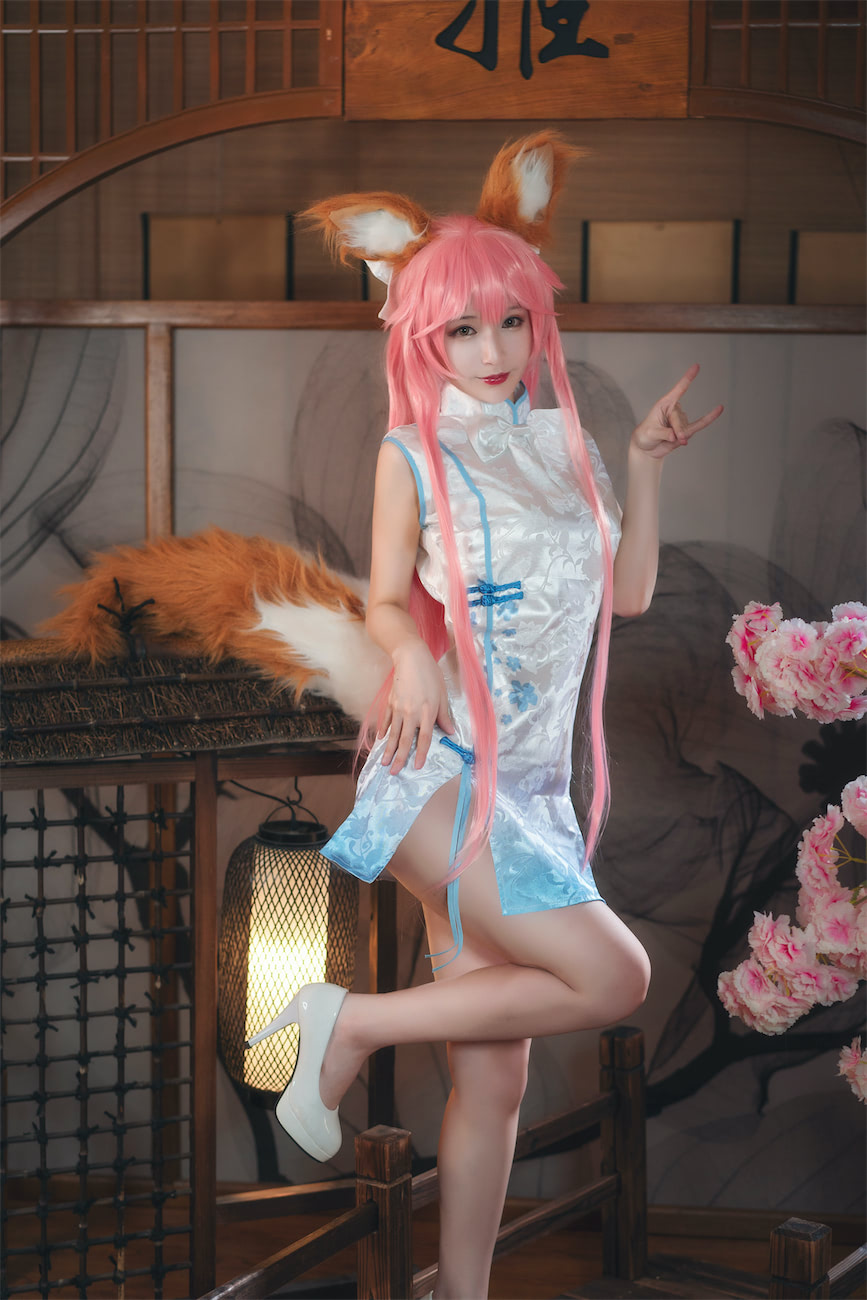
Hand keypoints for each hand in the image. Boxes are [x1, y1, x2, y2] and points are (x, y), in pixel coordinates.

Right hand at [379, 639, 453, 773]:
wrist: (411, 658)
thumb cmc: (430, 675)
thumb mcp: (442, 695)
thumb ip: (444, 715)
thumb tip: (449, 732)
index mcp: (427, 712)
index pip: (424, 738)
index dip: (420, 754)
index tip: (417, 767)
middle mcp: (411, 713)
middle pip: (405, 740)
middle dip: (399, 758)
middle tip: (393, 772)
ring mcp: (398, 709)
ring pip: (393, 733)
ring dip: (388, 750)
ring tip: (383, 762)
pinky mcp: (390, 703)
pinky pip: (387, 721)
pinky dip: (383, 731)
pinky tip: (380, 740)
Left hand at [631, 363, 723, 460]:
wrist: (648, 448)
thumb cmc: (645, 436)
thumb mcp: (650, 434)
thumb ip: (664, 433)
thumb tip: (678, 436)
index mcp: (664, 404)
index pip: (678, 390)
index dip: (687, 378)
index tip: (696, 366)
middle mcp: (674, 409)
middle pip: (680, 419)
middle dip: (676, 431)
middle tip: (670, 438)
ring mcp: (681, 420)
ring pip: (685, 429)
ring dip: (678, 437)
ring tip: (667, 439)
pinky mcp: (687, 430)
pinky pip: (700, 424)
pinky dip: (710, 418)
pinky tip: (719, 409)